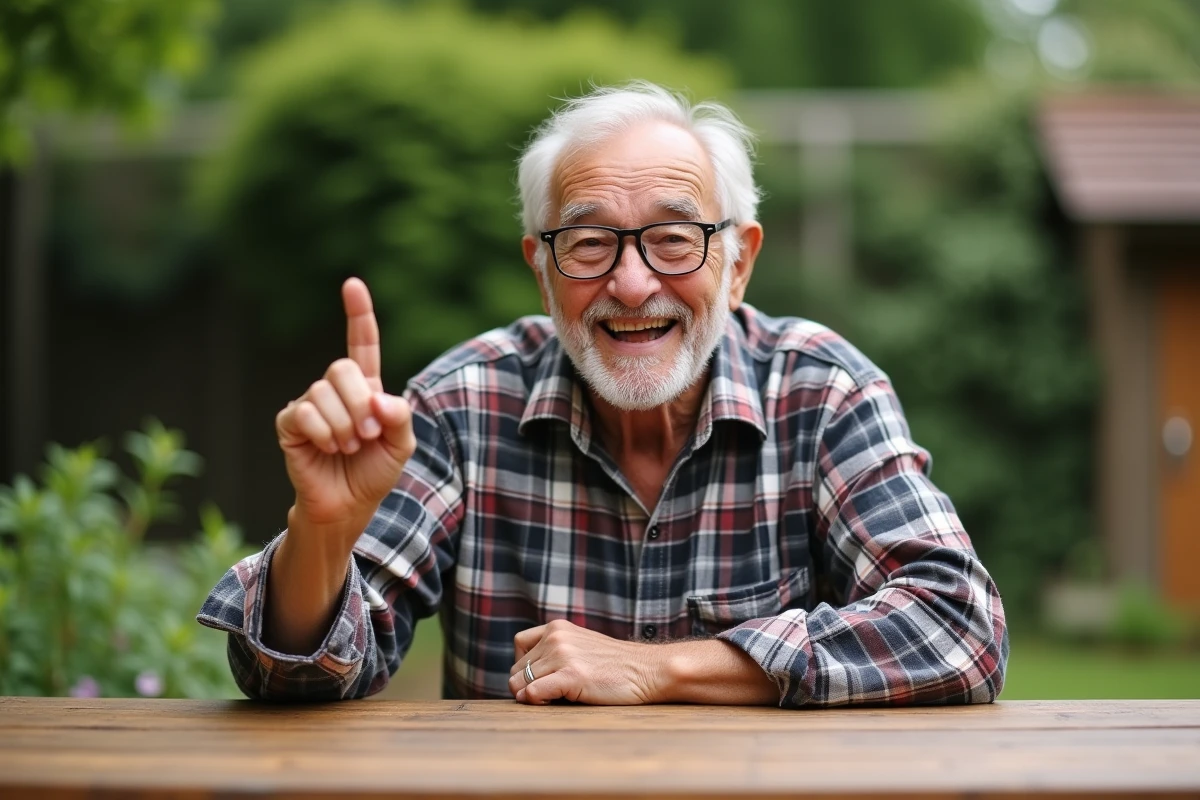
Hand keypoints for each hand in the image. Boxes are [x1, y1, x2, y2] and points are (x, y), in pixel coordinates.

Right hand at [275, 278, 416, 540]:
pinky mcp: (290, 423)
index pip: (362, 343)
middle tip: (367, 436)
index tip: (352, 284)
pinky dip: (322, 432)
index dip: (358, 314)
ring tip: (348, 448)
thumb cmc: (373, 473)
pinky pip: (304, 413)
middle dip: (360, 404)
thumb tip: (378, 397)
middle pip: (342, 368)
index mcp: (366, 388)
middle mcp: (336, 390)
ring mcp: (310, 403)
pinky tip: (327, 448)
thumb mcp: (401, 445)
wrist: (348, 506)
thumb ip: (399, 416)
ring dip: (344, 426)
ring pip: (324, 393)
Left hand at [507, 620, 666, 704]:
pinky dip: (535, 702)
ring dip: (531, 697)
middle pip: (517, 668)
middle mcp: (556, 637)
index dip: (523, 665)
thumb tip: (521, 684)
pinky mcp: (571, 676)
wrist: (647, 670)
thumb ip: (554, 653)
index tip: (539, 677)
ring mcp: (563, 655)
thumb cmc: (615, 665)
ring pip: (520, 683)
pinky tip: (551, 703)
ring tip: (554, 699)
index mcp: (557, 627)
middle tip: (549, 694)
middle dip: (526, 685)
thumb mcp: (581, 646)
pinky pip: (533, 693)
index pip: (519, 644)